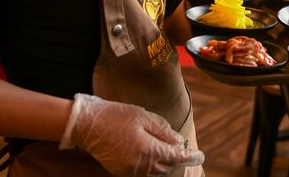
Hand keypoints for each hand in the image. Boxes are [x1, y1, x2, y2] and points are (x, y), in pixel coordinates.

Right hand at [60, 93, 203, 175]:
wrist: (87, 125)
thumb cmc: (115, 116)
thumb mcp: (143, 117)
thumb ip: (163, 131)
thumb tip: (179, 142)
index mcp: (148, 150)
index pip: (176, 157)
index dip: (190, 156)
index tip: (200, 155)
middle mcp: (140, 165)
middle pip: (167, 166)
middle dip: (176, 158)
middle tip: (182, 147)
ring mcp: (130, 170)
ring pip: (155, 171)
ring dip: (164, 162)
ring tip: (167, 149)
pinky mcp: (121, 171)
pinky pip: (142, 171)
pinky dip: (151, 164)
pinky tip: (151, 152)